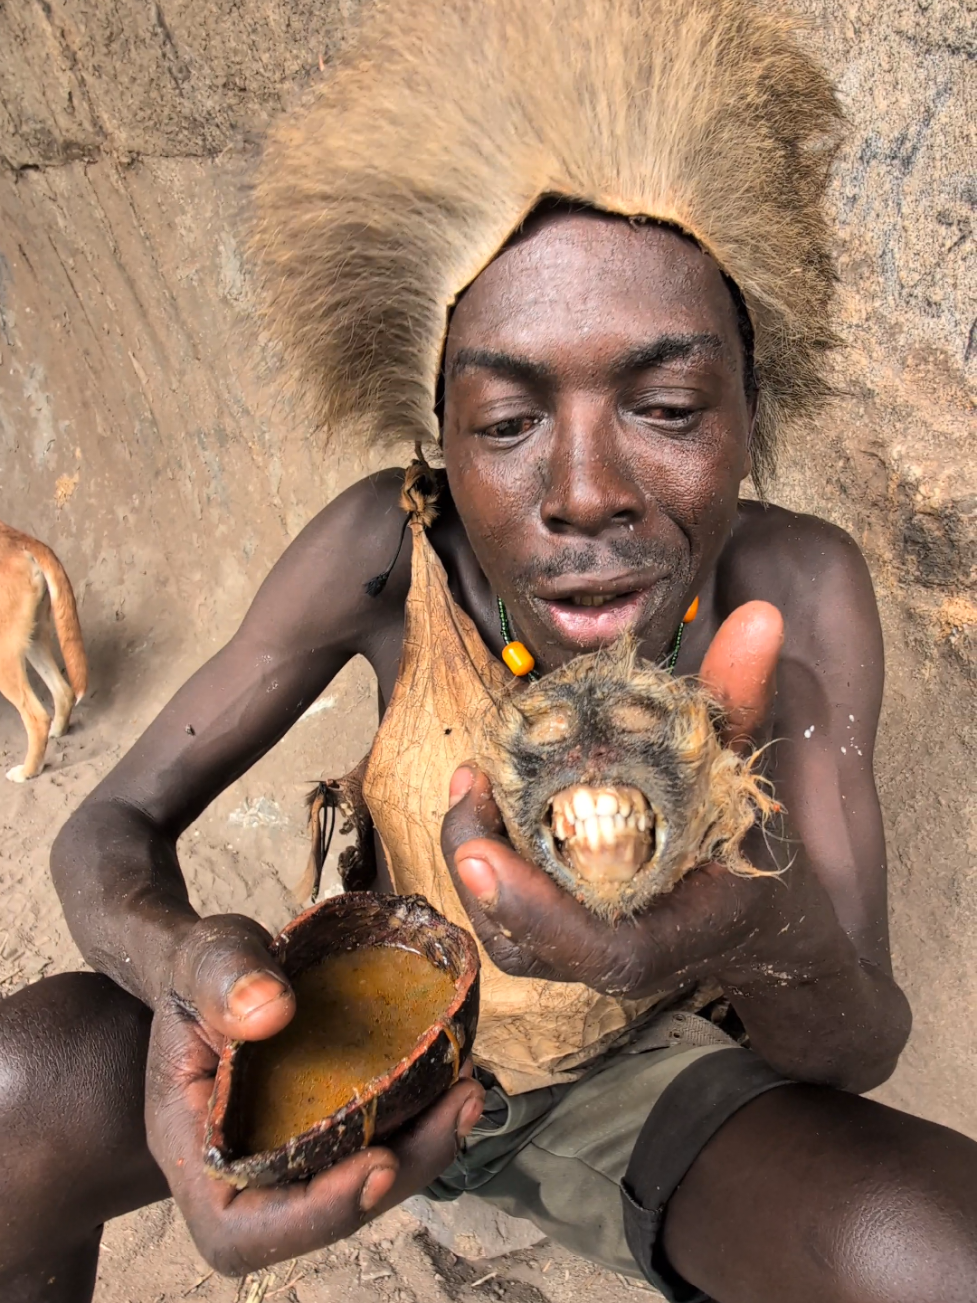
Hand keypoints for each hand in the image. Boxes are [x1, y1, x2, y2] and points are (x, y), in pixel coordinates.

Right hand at [145, 914, 483, 1273]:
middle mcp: (245, 1171)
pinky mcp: (329, 1132)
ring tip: (469, 1089)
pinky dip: (419, 1119)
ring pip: (361, 1183)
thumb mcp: (201, 958)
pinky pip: (375, 1144)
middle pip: (322, 1215)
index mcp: (193, 1150)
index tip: (377, 1164)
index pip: (241, 1227)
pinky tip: (454, 1074)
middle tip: (460, 1105)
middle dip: (400, 1171)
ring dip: (424, 1147)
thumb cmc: (198, 970)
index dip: (314, 1215)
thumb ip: (224, 977)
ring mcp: (292, 1157)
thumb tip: (271, 1010)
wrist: (219, 968)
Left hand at [440, 603, 832, 996]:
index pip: (597, 950)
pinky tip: (479, 796)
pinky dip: (485, 859)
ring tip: (469, 783)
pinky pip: (504, 913)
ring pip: (504, 930)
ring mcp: (581, 954)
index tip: (481, 859)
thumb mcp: (746, 773)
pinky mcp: (558, 940)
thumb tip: (759, 616)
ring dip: (473, 858)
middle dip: (482, 870)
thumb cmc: (748, 845)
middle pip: (524, 942)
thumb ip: (741, 704)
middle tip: (467, 786)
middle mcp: (616, 957)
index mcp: (671, 936)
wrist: (754, 918)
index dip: (537, 912)